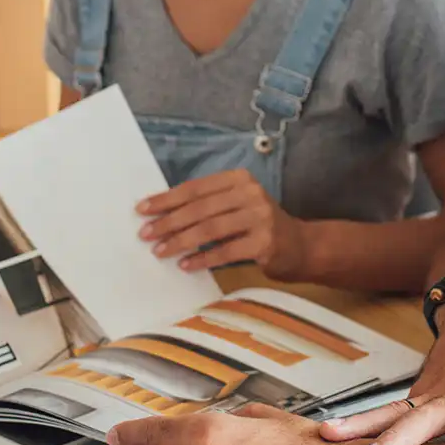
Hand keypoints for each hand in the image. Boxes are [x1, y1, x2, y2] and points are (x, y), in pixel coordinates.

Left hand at [136, 169, 307, 276]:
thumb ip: (207, 206)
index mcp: (238, 179)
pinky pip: (226, 251)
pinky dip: (203, 258)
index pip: (195, 188)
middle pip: (200, 207)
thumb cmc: (258, 226)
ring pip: (210, 228)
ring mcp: (260, 216)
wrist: (301, 247)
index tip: (142, 210)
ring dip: (181, 241)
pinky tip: (186, 265)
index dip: (167, 199)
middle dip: (169, 221)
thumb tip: (162, 215)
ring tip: (160, 251)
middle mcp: (250, 193)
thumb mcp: (236, 206)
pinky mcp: (265, 242)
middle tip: (146, 234)